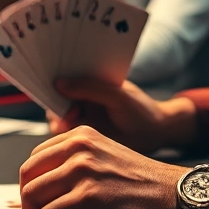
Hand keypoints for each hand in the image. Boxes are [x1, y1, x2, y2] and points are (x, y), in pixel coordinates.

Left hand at [20, 125, 198, 208]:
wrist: (185, 200)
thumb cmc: (150, 191)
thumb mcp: (108, 166)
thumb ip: (79, 173)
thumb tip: (50, 198)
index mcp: (83, 136)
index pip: (36, 159)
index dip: (30, 187)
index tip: (34, 208)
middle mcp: (80, 147)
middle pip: (28, 176)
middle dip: (25, 206)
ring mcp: (83, 169)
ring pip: (33, 196)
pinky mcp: (89, 196)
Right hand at [50, 78, 197, 152]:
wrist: (156, 135)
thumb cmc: (141, 110)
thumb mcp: (118, 96)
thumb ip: (90, 88)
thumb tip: (58, 83)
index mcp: (89, 78)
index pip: (62, 73)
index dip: (53, 78)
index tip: (53, 85)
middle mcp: (81, 95)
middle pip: (54, 95)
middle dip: (54, 102)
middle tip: (68, 111)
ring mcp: (80, 114)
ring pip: (56, 115)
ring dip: (59, 119)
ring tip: (73, 121)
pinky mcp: (81, 132)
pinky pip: (65, 131)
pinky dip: (65, 132)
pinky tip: (75, 133)